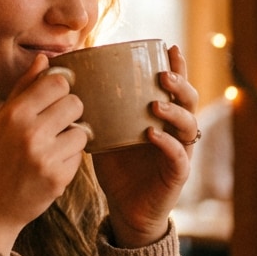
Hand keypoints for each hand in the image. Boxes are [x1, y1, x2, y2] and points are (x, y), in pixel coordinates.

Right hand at [0, 54, 89, 255]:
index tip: (54, 97)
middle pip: (75, 103)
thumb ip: (23, 88)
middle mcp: (30, 133)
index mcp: (14, 114)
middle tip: (54, 124)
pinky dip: (69, 159)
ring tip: (51, 146)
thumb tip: (44, 58)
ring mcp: (46, 158)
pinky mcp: (59, 179)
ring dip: (71, 137)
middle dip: (68, 112)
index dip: (60, 88)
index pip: (57, 83)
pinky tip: (49, 165)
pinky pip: (79, 157)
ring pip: (82, 131)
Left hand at [91, 45, 198, 247]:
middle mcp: (176, 130)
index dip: (176, 66)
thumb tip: (67, 81)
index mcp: (162, 116)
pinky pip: (179, 156)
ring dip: (174, 112)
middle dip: (180, 84)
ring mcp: (180, 151)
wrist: (125, 208)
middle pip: (189, 100)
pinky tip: (152, 135)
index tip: (169, 47)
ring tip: (156, 104)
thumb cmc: (116, 166)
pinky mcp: (178, 173)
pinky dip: (167, 143)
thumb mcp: (106, 131)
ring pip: (189, 125)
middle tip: (163, 74)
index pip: (174, 86)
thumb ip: (97, 109)